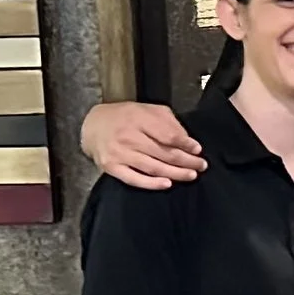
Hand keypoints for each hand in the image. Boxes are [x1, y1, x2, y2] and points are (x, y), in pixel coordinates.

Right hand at [83, 101, 204, 188]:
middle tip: (201, 165)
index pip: (168, 135)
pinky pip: (135, 179)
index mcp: (138, 119)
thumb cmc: (125, 117)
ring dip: (176, 173)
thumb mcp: (147, 110)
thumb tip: (187, 140)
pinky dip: (152, 184)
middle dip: (186, 161)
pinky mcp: (112, 167)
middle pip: (164, 153)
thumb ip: (168, 122)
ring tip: (191, 175)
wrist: (92, 126)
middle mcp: (128, 136)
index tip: (198, 149)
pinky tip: (168, 184)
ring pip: (153, 167)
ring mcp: (119, 153)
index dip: (186, 144)